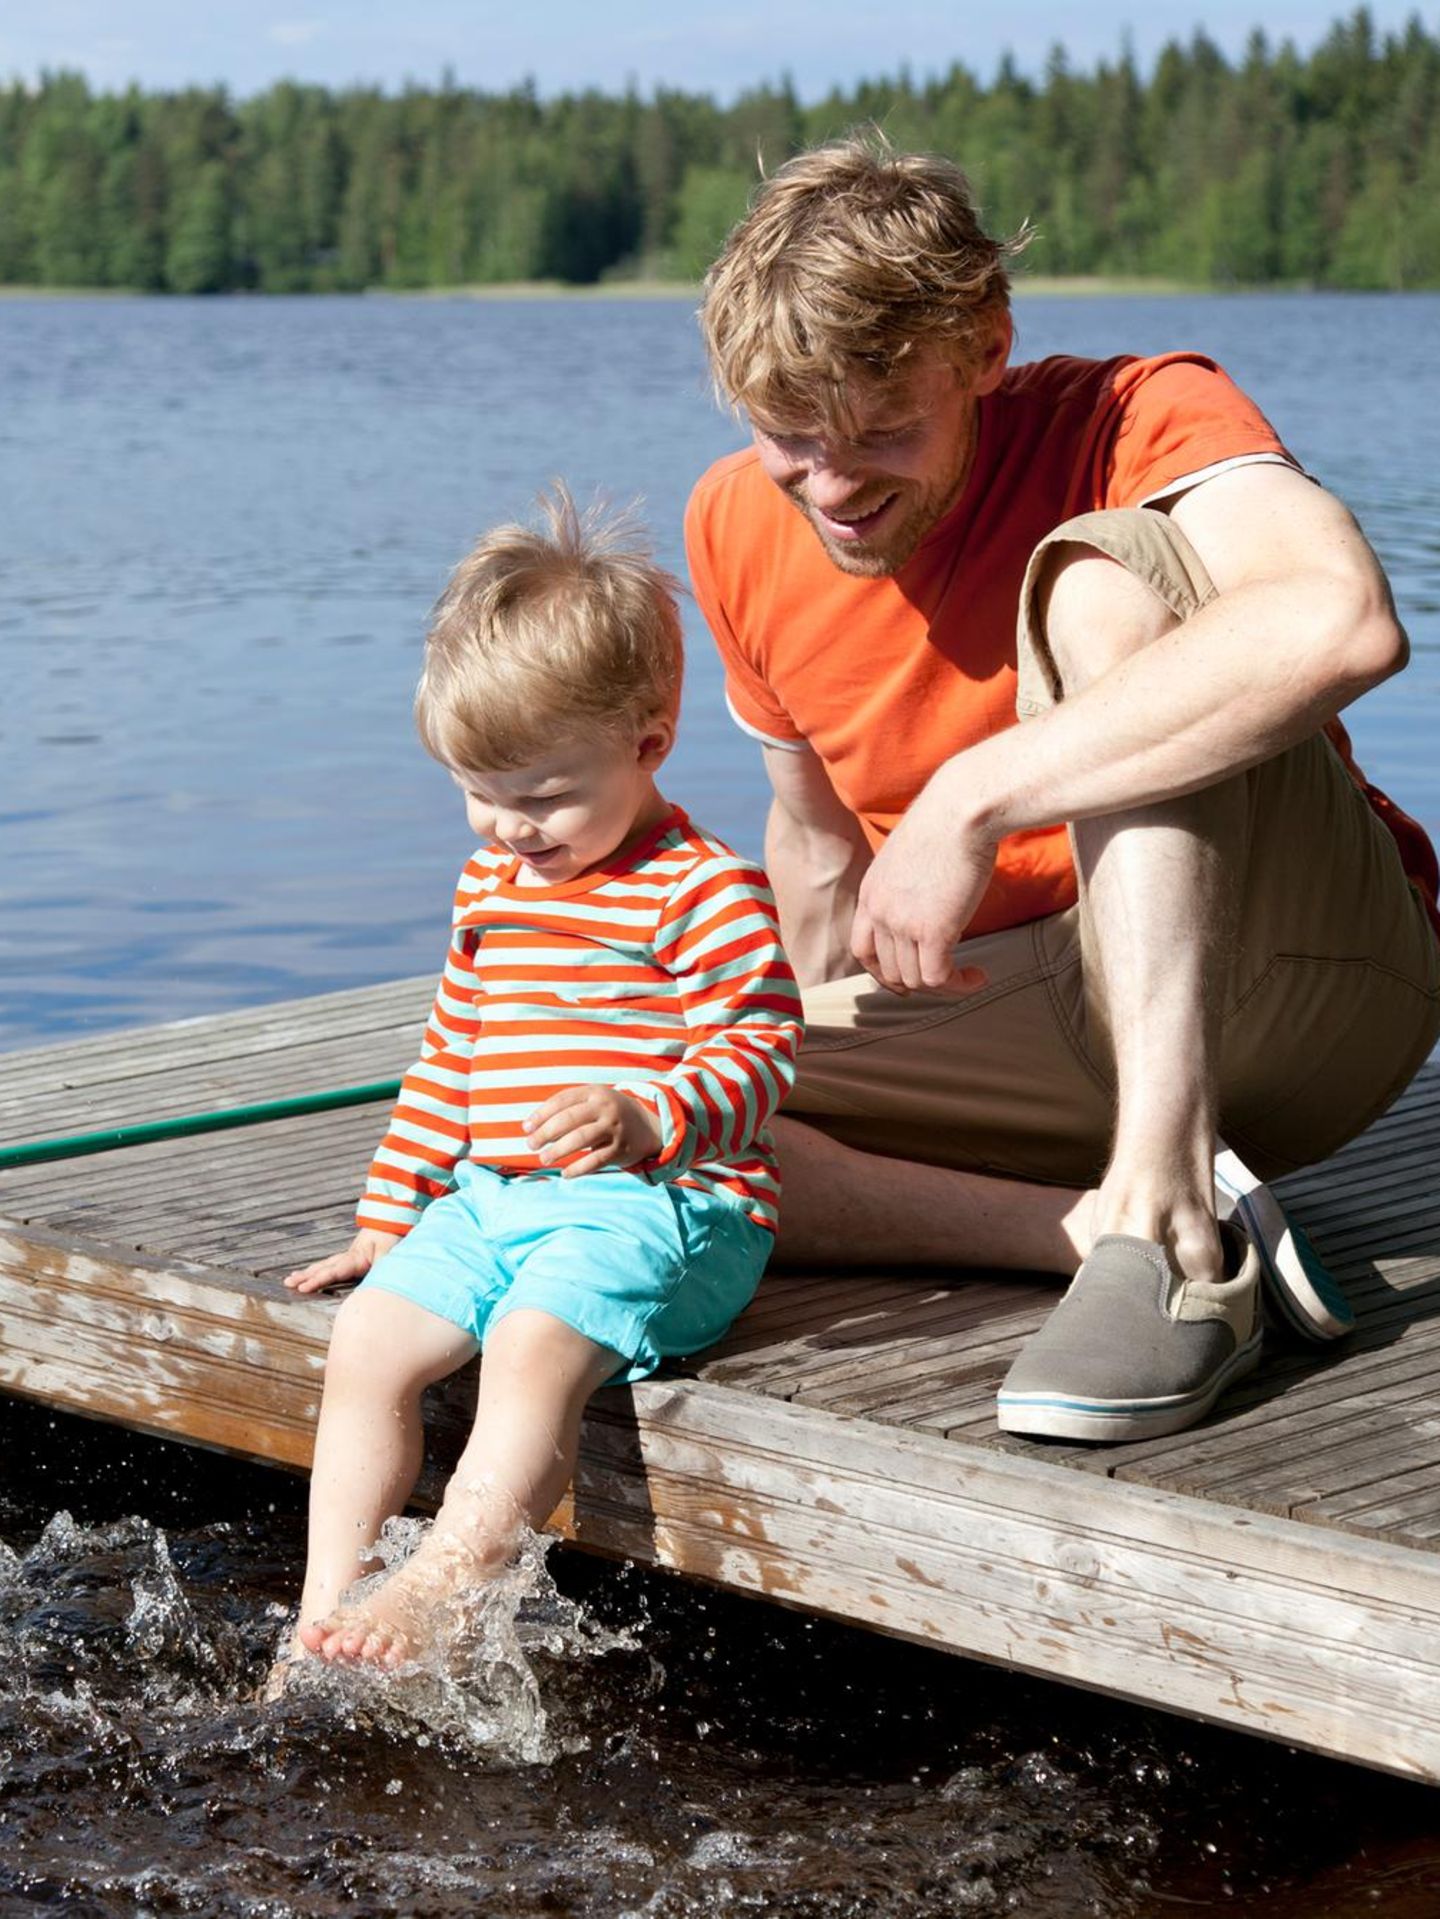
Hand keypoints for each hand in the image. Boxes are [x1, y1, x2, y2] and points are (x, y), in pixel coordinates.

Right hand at [284, 1228, 400, 1293]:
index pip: (333, 1271)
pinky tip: (314, 1272)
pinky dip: (320, 1269)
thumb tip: (373, 1285)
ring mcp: (350, 1255)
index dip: (318, 1280)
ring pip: (325, 1265)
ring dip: (309, 1272)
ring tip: (291, 1278)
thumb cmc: (392, 1236)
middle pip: (323, 1267)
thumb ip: (380, 1269)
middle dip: (305, 1276)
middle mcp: (348, 1256)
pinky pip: (332, 1265)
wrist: (395, 1218)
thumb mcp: (389, 1253)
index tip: (302, 1287)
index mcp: (355, 1257)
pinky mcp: (354, 1257)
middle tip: (287, 1283)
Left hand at [524, 1084, 662, 1177]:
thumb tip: (530, 1126)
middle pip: (569, 1119)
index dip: (541, 1114)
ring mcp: (614, 1128)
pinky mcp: (620, 1148)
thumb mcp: (592, 1100)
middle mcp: (605, 1108)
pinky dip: (578, 1169)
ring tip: (544, 1159)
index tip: (526, 1128)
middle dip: (545, 1133)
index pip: (562, 1100)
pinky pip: (595, 1161)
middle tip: (531, 1145)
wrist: (648, 1125)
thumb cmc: (607, 1113)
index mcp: (594, 1092)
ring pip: (580, 1139)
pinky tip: (565, 1174)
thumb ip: (567, 1107)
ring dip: (558, 1150)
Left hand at [851, 782, 995, 994]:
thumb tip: (929, 903)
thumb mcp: (910, 857)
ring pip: (915, 979)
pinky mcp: (932, 931)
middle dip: (917, 982)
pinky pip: (938, 978)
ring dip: (944, 985)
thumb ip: (908, 885)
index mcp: (870, 893)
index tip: (904, 980)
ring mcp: (901, 924)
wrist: (960, 810)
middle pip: (889, 970)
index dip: (883, 972)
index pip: (862, 950)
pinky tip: (977, 976)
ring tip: (969, 975)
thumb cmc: (946, 823)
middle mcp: (879, 912)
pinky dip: (958, 985)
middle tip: (946, 979)